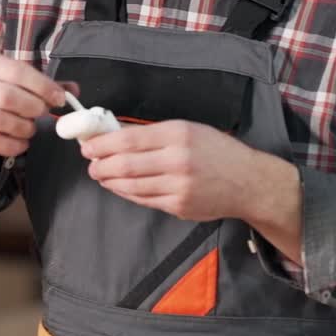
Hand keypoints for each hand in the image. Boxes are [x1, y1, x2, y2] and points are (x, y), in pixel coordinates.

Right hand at [0, 53, 67, 157]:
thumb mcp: (9, 80)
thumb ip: (41, 84)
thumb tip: (73, 90)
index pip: (18, 71)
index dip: (43, 86)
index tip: (59, 98)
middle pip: (9, 97)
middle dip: (33, 108)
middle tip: (41, 113)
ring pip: (1, 120)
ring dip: (24, 128)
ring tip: (29, 128)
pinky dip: (13, 145)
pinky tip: (21, 143)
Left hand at [81, 120, 271, 222]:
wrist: (248, 182)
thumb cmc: (216, 151)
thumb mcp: (187, 129)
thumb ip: (151, 132)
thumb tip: (115, 132)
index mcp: (178, 134)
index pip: (128, 139)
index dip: (102, 143)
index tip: (88, 145)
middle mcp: (177, 160)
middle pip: (125, 164)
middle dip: (100, 165)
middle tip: (91, 163)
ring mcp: (178, 186)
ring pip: (130, 185)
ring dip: (110, 180)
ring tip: (101, 174)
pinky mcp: (179, 206)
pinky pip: (143, 199)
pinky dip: (126, 193)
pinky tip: (119, 186)